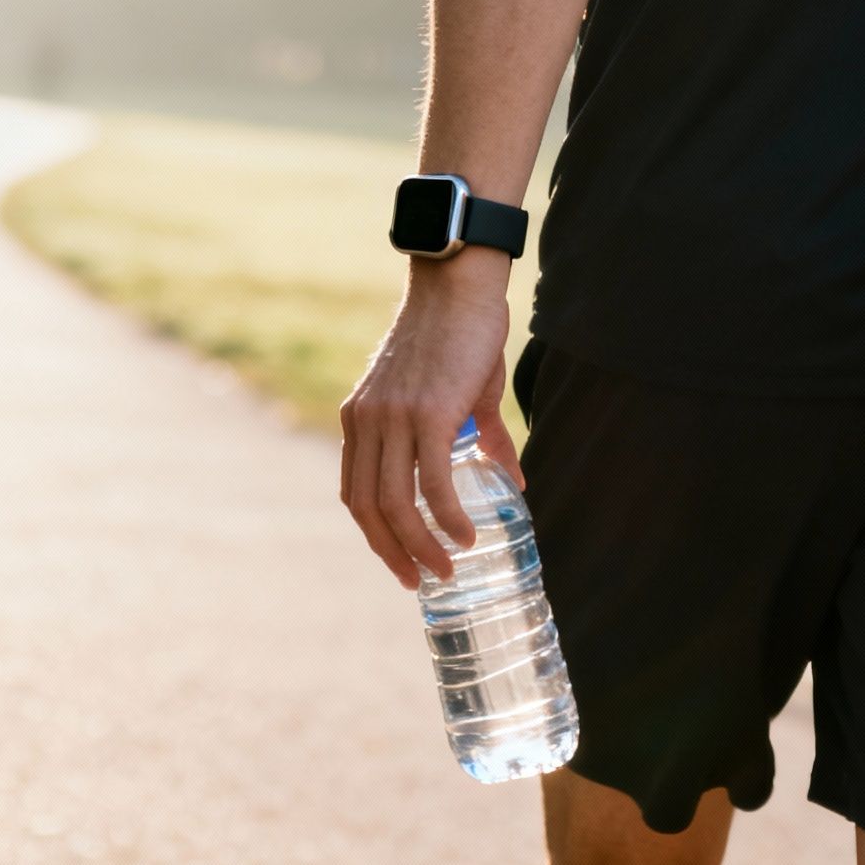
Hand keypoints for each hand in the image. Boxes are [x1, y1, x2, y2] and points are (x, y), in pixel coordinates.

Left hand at [340, 252, 524, 587]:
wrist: (458, 284)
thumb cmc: (459, 335)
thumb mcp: (454, 394)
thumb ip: (475, 439)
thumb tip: (511, 479)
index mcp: (360, 418)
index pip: (354, 491)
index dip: (374, 533)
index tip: (398, 561)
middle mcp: (367, 421)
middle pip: (367, 507)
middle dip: (392, 552)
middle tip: (420, 580)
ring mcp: (394, 417)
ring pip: (396, 501)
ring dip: (420, 544)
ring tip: (446, 567)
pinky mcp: (430, 412)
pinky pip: (433, 480)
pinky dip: (447, 514)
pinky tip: (465, 534)